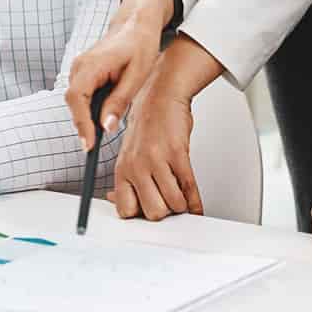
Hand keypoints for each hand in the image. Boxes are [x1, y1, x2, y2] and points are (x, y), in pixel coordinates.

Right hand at [65, 0, 173, 149]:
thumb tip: (106, 126)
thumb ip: (119, 101)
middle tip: (92, 147)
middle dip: (82, 125)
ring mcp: (79, 68)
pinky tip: (99, 119)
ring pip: (75, 100)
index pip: (77, 98)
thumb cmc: (140, 44)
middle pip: (73, 102)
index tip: (88, 144)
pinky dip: (87, 109)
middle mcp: (79, 65)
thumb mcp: (137, 75)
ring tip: (97, 136)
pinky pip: (80, 95)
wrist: (137, 25)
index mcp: (92, 63)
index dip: (81, 123)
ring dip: (84, 118)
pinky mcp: (82, 72)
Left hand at [110, 83, 201, 219]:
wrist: (161, 95)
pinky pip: (189, 188)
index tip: (149, 215)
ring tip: (181, 199)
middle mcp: (136, 166)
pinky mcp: (177, 153)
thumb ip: (124, 178)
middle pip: (153, 212)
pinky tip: (196, 205)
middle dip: (165, 213)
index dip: (140, 216)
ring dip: (181, 206)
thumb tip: (115, 200)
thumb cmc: (147, 123)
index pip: (126, 210)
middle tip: (168, 206)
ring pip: (173, 204)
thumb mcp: (127, 152)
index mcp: (122, 169)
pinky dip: (196, 202)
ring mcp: (156, 160)